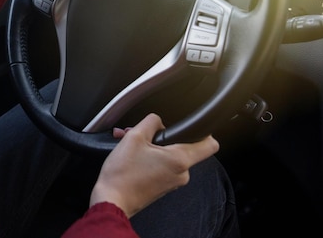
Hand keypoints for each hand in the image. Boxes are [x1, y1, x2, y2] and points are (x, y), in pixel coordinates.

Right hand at [89, 113, 219, 218]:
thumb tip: (158, 120)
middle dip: (160, 136)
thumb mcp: (134, 137)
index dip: (203, 131)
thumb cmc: (122, 175)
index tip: (190, 127)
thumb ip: (151, 122)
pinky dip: (149, 157)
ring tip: (129, 143)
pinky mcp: (163, 186)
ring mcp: (173, 182)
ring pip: (169, 155)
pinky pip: (162, 166)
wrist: (112, 200)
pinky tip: (131, 154)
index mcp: (179, 160)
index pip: (210, 144)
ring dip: (150, 146)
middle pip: (182, 146)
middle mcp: (181, 173)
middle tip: (141, 134)